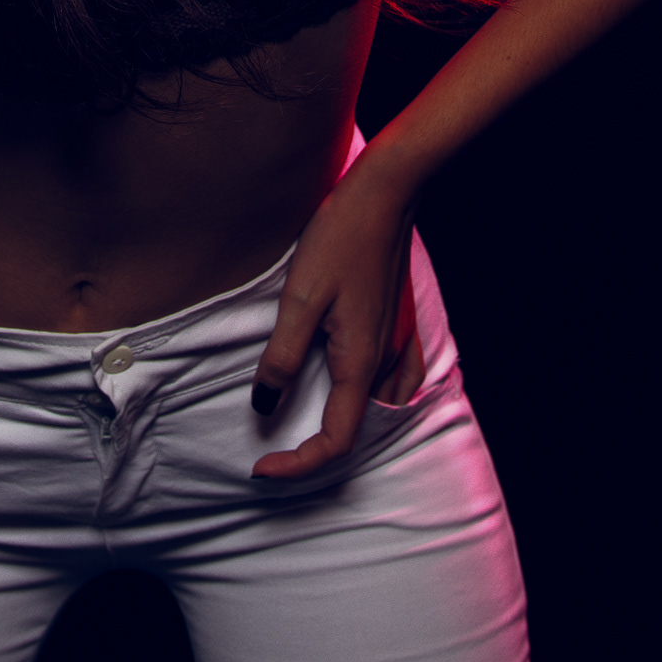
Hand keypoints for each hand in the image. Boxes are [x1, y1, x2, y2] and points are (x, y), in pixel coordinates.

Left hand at [248, 160, 424, 478]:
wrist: (385, 193)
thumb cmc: (340, 238)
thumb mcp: (300, 298)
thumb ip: (283, 356)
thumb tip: (265, 405)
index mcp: (360, 361)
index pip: (335, 441)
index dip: (298, 464)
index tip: (261, 468)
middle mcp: (386, 360)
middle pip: (357, 429)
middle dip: (316, 449)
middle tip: (274, 449)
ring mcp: (399, 341)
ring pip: (377, 407)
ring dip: (343, 424)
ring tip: (305, 425)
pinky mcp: (400, 321)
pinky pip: (397, 380)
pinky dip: (375, 398)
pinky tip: (360, 388)